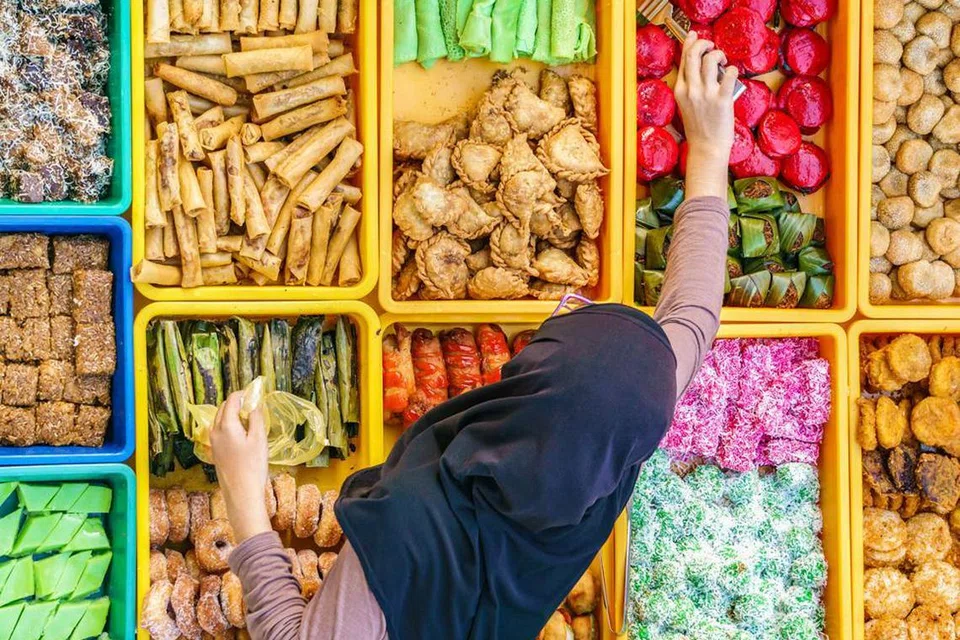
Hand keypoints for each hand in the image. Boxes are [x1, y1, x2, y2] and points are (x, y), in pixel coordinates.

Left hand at [210, 391, 271, 541]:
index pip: (231, 401)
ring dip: (232, 414)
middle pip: (223, 409)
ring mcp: (214, 443)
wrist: (241, 493)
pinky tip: (241, 432)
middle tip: (252, 402)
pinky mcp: (216, 452)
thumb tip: (254, 404)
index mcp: (226, 425)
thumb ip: (256, 418)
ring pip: (220, 420)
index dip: (242, 393)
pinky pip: (220, 431)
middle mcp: (215, 432)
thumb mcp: (259, 439)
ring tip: (248, 416)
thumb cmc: (252, 466)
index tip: (253, 392)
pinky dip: (229, 425)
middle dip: (236, 402)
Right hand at [674, 32, 737, 200]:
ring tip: (723, 61)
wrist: (706, 148)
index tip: (696, 37)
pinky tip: (732, 72)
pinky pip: (729, 74)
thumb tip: (700, 68)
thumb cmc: (699, 128)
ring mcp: (706, 94)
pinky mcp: (722, 100)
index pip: (683, 59)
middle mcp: (691, 90)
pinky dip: (732, 69)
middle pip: (694, 54)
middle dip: (704, 44)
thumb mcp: (687, 105)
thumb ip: (691, 87)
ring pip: (711, 60)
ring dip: (719, 54)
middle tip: (712, 46)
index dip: (690, 44)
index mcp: (680, 90)